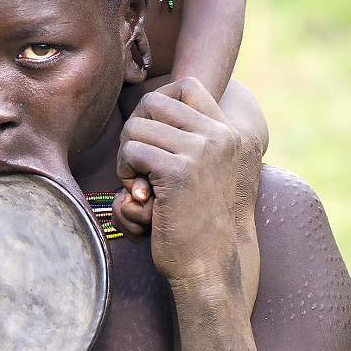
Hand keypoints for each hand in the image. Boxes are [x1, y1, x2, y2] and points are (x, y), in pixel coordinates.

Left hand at [115, 78, 241, 291]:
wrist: (206, 265)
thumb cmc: (194, 221)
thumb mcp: (201, 170)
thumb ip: (187, 137)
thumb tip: (150, 101)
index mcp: (226, 132)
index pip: (187, 85)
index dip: (157, 104)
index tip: (150, 135)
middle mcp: (217, 136)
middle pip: (153, 101)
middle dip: (134, 129)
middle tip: (136, 162)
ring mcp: (199, 152)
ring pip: (136, 127)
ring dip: (126, 155)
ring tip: (137, 181)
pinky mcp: (178, 172)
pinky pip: (132, 152)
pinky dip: (124, 172)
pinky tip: (138, 195)